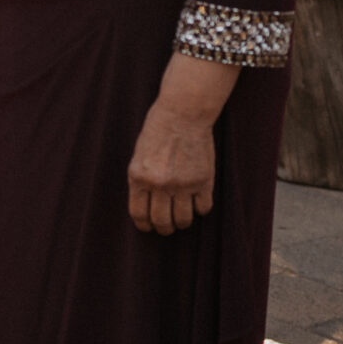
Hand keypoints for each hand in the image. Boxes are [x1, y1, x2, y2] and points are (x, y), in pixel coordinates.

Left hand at [126, 99, 216, 233]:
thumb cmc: (158, 131)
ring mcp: (183, 184)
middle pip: (162, 222)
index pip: (139, 214)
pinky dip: (201, 209)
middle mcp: (159, 184)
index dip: (144, 225)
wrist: (182, 114)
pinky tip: (197, 202)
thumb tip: (146, 206)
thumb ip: (141, 180)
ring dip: (183, 222)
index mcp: (139, 177)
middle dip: (164, 229)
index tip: (148, 228)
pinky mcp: (203, 180)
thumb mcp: (139, 156)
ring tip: (182, 218)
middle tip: (167, 227)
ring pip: (184, 220)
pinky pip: (204, 208)